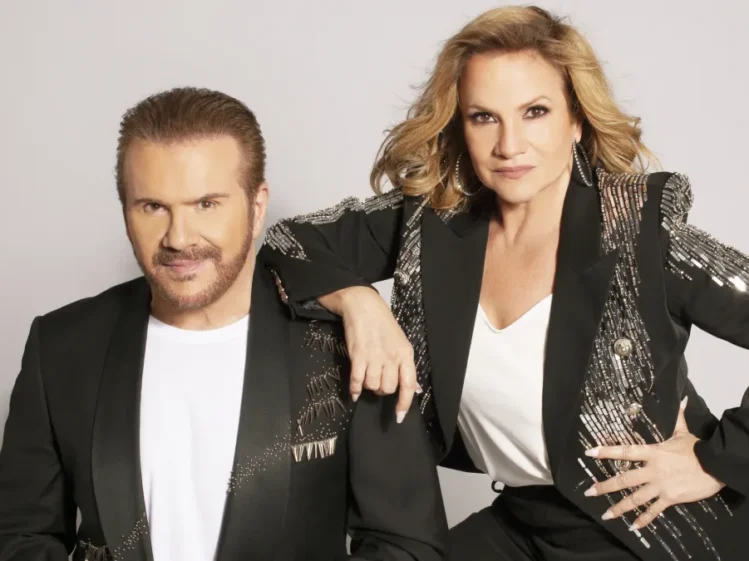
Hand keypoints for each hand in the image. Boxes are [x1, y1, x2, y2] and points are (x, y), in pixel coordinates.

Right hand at [318, 286, 419, 422]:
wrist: (363, 306)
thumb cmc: (383, 324)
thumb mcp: (401, 342)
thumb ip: (405, 365)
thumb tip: (414, 389)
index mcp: (405, 354)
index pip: (409, 385)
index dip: (404, 404)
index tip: (399, 416)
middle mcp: (391, 357)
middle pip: (388, 388)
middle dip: (382, 390)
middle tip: (378, 380)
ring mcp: (374, 357)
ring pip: (372, 386)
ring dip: (368, 386)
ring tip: (367, 376)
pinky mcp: (358, 356)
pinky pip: (357, 381)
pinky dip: (355, 389)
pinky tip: (354, 392)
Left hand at [583, 397, 724, 530]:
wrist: (715, 466)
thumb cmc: (697, 448)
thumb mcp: (683, 432)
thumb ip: (677, 417)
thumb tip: (680, 399)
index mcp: (652, 452)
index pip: (624, 451)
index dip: (606, 451)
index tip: (589, 453)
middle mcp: (652, 470)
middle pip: (623, 479)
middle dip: (605, 486)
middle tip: (589, 492)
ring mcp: (660, 485)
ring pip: (635, 498)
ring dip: (619, 508)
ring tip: (606, 515)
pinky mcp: (670, 498)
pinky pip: (654, 511)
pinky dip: (644, 519)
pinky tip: (634, 526)